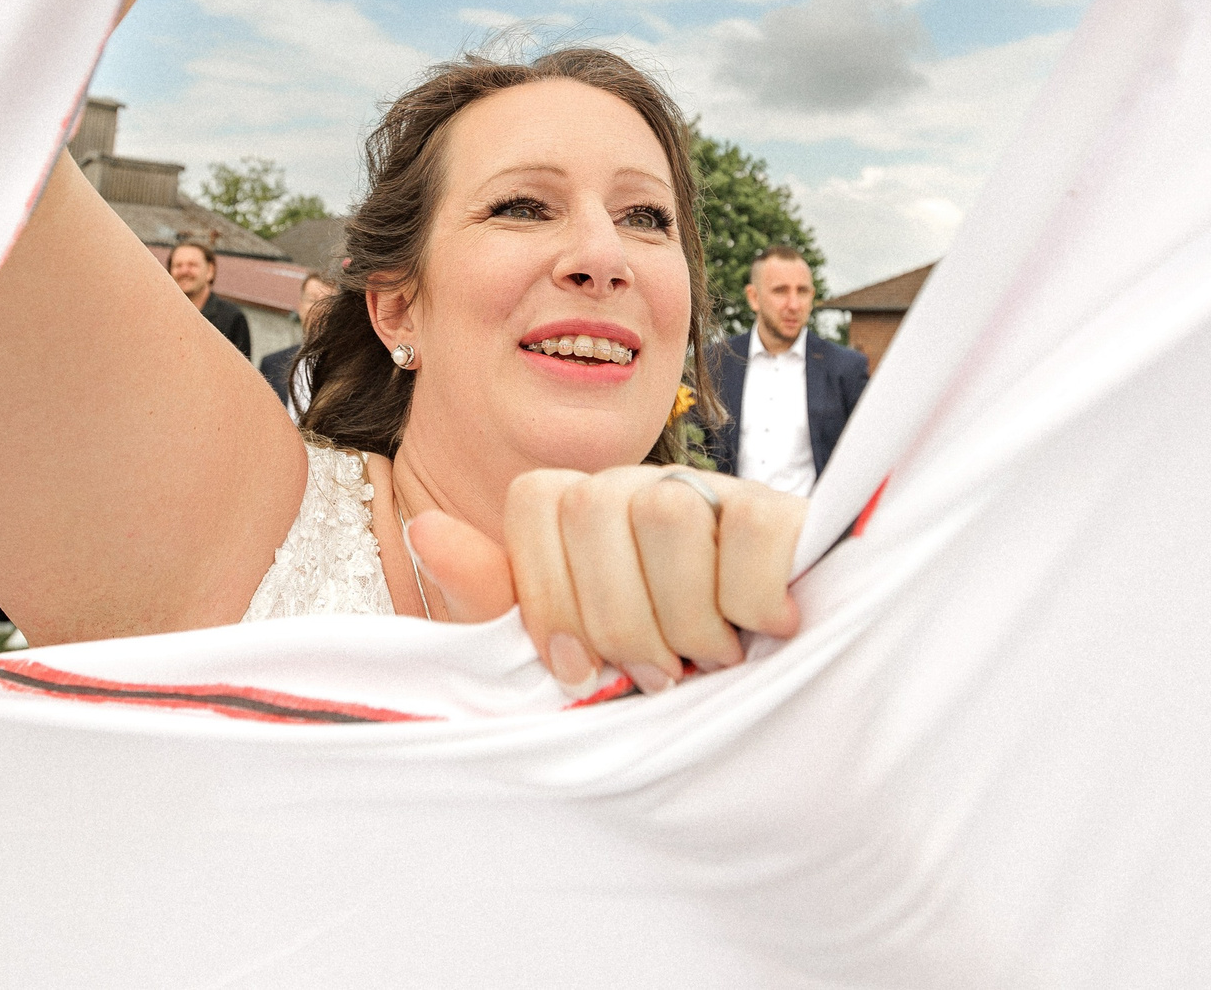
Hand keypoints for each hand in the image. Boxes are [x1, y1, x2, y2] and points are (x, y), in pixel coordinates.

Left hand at [408, 466, 804, 696]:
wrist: (757, 723)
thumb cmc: (640, 686)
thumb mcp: (553, 661)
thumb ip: (491, 601)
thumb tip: (424, 529)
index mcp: (579, 514)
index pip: (536, 501)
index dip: (550, 594)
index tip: (577, 670)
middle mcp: (642, 487)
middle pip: (595, 507)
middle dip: (619, 619)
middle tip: (655, 676)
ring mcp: (716, 493)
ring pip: (667, 512)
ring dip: (687, 619)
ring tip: (710, 659)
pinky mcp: (786, 515)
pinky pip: (753, 530)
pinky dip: (754, 601)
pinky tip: (765, 631)